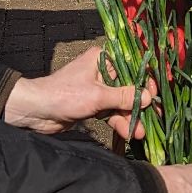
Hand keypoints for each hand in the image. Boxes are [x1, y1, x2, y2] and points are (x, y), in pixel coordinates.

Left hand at [4, 46, 149, 136]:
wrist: (36, 112)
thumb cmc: (64, 95)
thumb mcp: (97, 96)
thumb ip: (123, 97)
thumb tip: (148, 97)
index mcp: (102, 58)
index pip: (132, 67)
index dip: (146, 81)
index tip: (155, 96)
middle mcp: (102, 71)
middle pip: (128, 87)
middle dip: (139, 105)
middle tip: (153, 119)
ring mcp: (98, 89)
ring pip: (121, 102)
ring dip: (130, 117)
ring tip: (139, 133)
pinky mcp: (93, 105)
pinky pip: (112, 112)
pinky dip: (119, 122)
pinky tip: (128, 133)